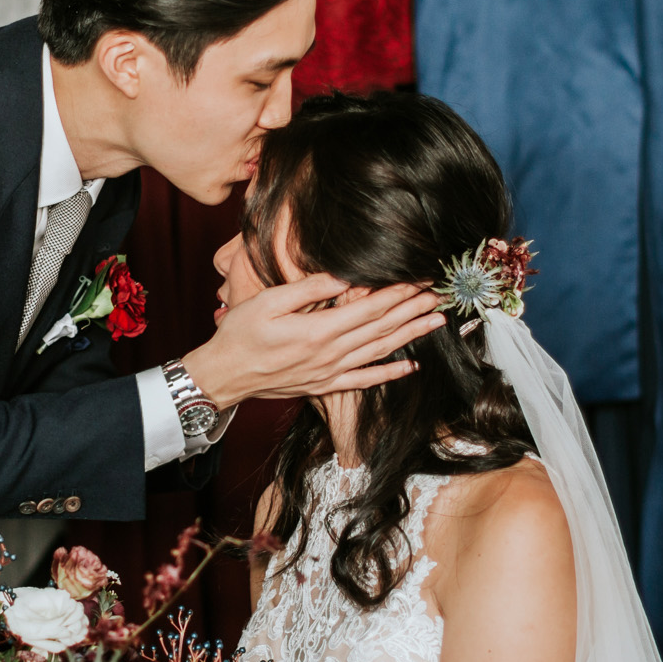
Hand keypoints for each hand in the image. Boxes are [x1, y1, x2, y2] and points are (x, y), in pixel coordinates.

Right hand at [181, 276, 443, 408]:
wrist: (224, 375)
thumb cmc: (240, 334)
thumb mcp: (269, 301)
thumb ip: (309, 289)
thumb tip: (344, 276)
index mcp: (318, 330)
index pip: (369, 308)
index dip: (397, 294)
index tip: (419, 280)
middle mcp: (330, 354)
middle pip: (381, 329)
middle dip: (412, 310)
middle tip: (439, 296)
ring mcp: (329, 373)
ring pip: (379, 352)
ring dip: (410, 336)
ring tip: (435, 323)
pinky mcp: (324, 385)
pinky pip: (364, 381)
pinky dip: (389, 374)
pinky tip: (410, 367)